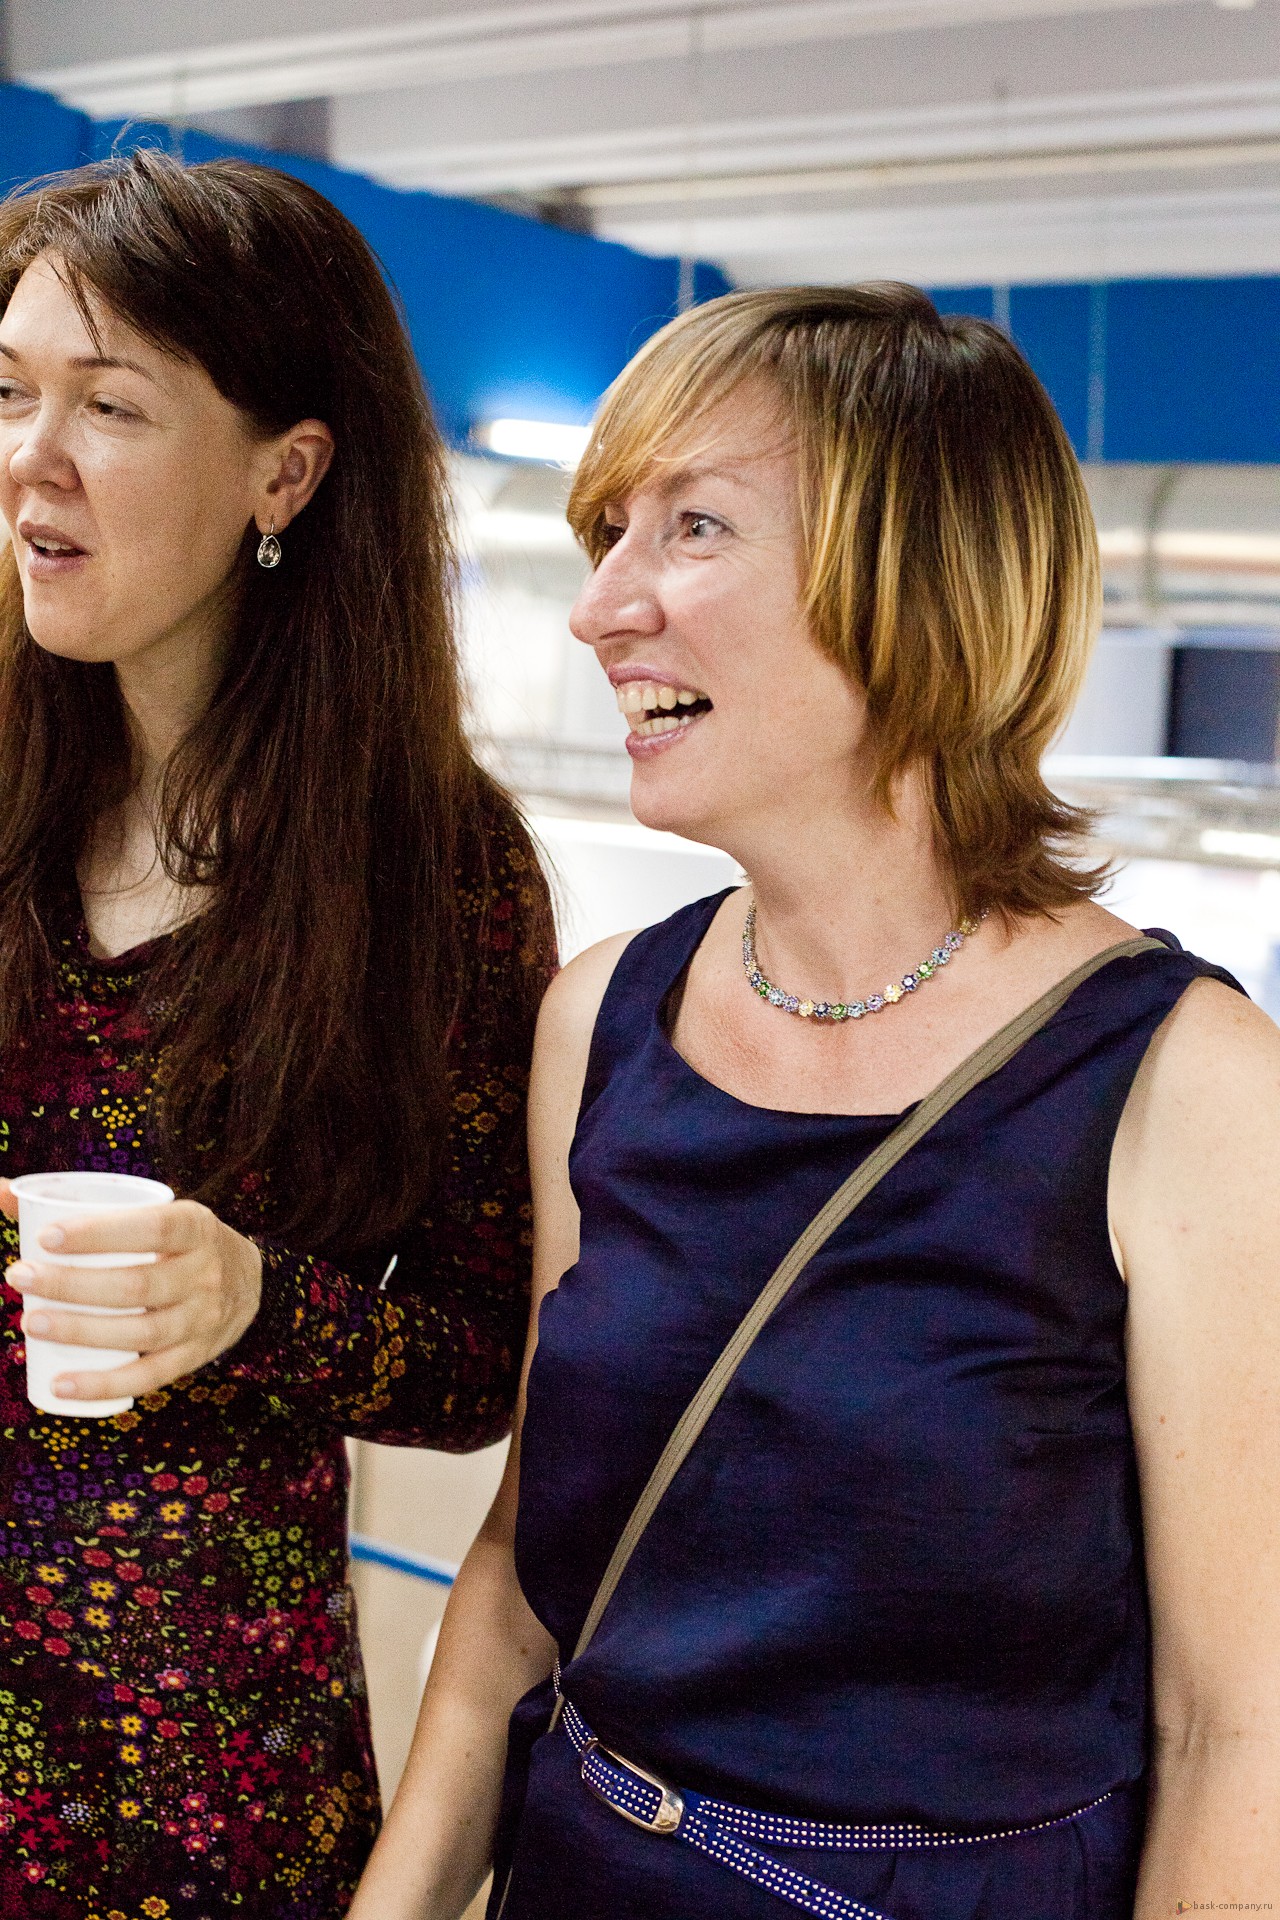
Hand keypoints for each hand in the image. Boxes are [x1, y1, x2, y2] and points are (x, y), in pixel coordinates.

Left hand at [1, 1182, 262, 1401]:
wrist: (247, 1282)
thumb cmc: (174, 1242)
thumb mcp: (149, 1212)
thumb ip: (75, 1203)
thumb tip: (1, 1191)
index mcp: (196, 1227)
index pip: (152, 1228)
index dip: (99, 1233)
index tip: (44, 1237)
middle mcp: (207, 1274)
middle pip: (137, 1285)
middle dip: (71, 1285)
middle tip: (18, 1277)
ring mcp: (203, 1320)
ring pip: (140, 1333)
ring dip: (81, 1331)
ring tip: (30, 1322)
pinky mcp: (195, 1357)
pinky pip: (148, 1377)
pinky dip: (103, 1383)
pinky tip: (60, 1383)